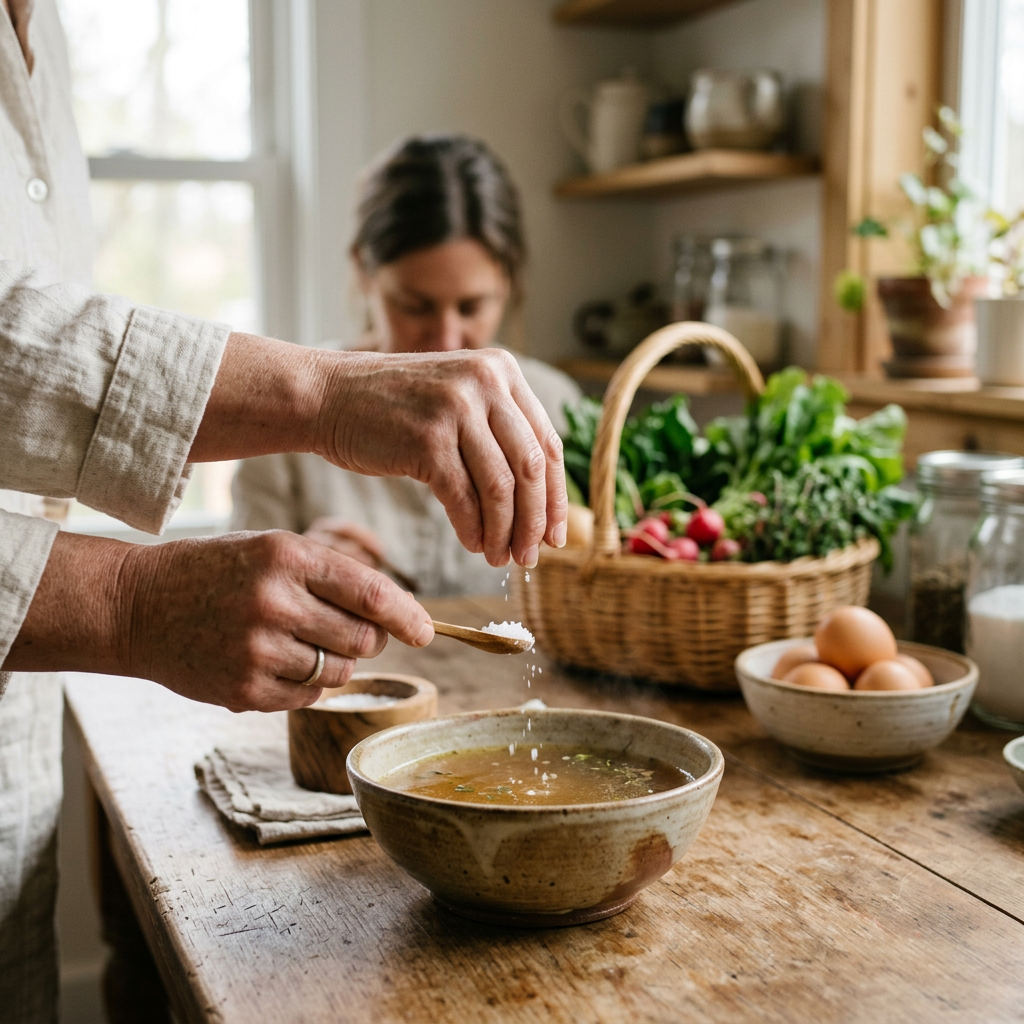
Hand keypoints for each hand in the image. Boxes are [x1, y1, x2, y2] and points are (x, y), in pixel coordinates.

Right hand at [4, 531, 433, 712]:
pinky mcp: (244, 691)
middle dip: (365, 638)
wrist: (137, 605)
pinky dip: (304, 685)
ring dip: (332, 662)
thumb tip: (394, 620)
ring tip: (296, 642)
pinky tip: (272, 662)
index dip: (406, 615)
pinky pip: (307, 697)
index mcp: (286, 556)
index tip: (426, 632)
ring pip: (339, 671)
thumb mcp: (273, 551)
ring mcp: (257, 650)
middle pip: (362, 638)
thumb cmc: (217, 573)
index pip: (369, 590)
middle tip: (341, 629)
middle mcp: (274, 601)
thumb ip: (331, 578)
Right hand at [190, 337, 566, 569]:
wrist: (327, 396)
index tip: (557, 536)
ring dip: (505, 532)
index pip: (548, 443)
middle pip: (531, 467)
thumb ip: (497, 433)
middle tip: (531, 558)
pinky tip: (474, 545)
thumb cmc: (393, 410)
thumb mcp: (457, 402)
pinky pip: (465, 498)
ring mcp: (456, 407)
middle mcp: (485, 382)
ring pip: (501, 487)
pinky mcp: (427, 439)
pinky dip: (474, 529)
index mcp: (502, 371)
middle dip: (535, 521)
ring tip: (501, 559)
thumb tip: (541, 502)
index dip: (557, 497)